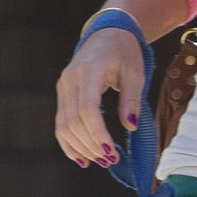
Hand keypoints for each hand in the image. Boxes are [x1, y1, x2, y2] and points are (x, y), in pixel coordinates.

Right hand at [55, 28, 145, 169]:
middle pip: (73, 121)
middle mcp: (70, 80)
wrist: (108, 35)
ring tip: (101, 161)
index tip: (110, 151)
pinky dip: (69, 143)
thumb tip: (130, 127)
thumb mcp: (135, 73)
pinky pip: (61, 123)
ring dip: (80, 147)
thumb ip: (131, 100)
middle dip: (91, 145)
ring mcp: (63, 88)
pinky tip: (82, 158)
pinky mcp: (63, 95)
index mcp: (88, 71)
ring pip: (63, 126)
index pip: (87, 109)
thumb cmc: (124, 53)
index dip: (97, 133)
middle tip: (111, 160)